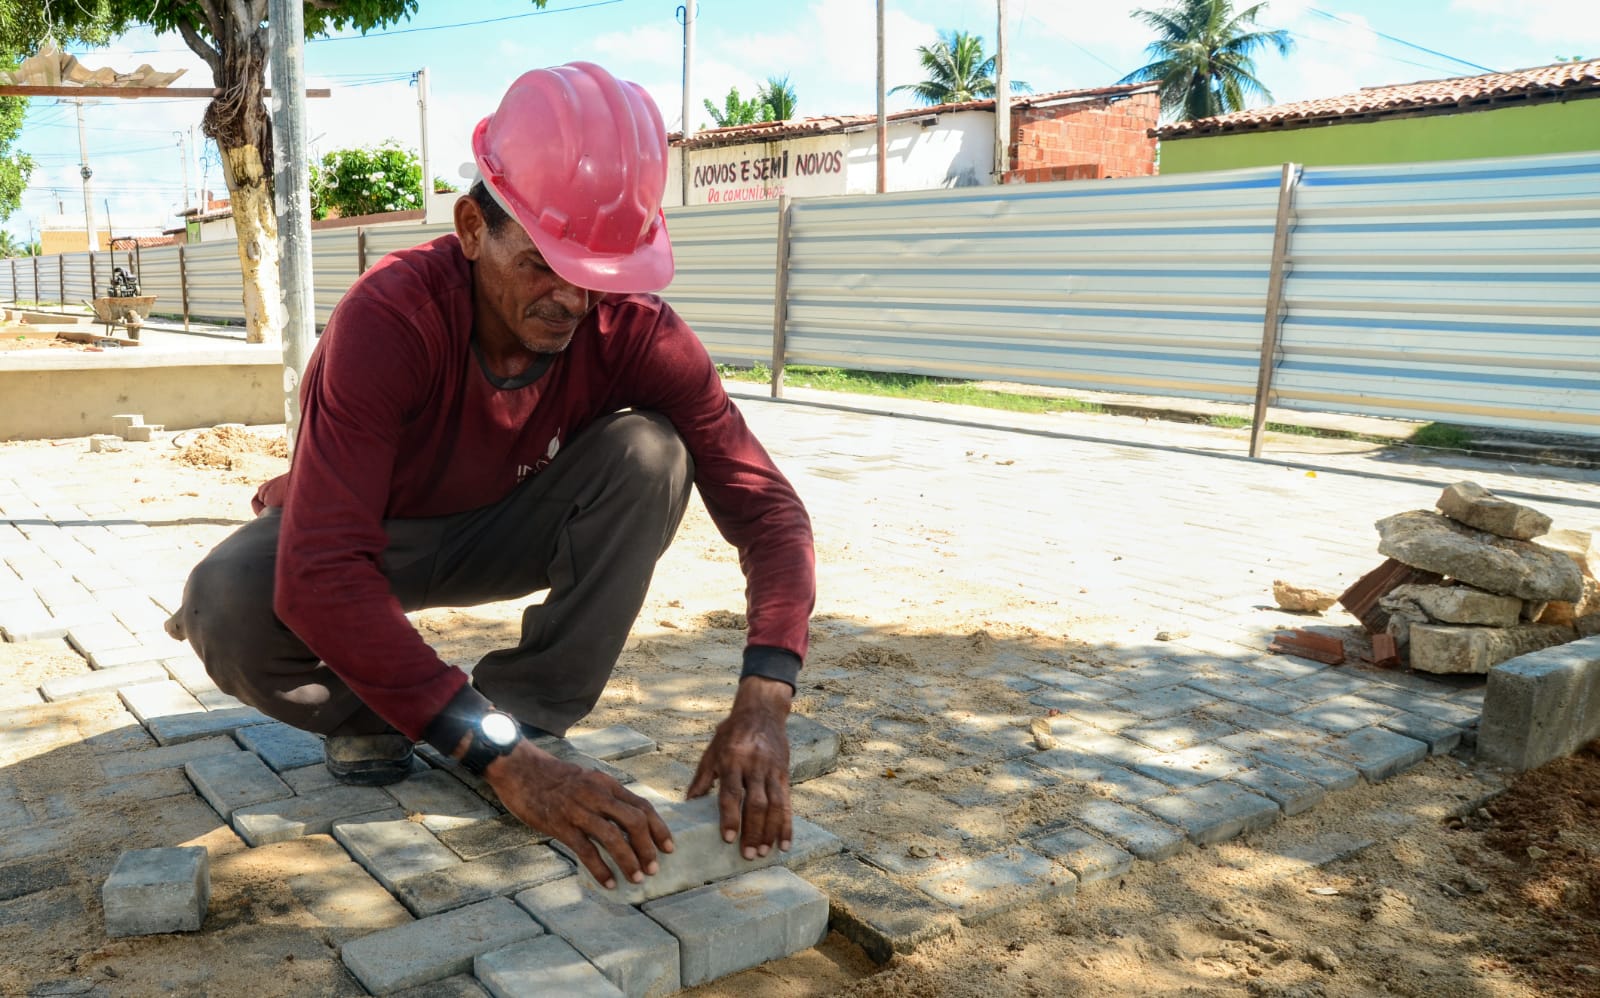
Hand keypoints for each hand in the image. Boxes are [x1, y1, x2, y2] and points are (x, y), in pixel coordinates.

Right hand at [483, 741, 673, 889]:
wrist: (519, 768)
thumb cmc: (553, 777)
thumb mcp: (587, 780)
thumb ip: (606, 796)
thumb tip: (626, 820)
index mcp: (606, 784)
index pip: (642, 806)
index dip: (659, 828)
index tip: (669, 847)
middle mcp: (597, 795)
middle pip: (634, 822)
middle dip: (648, 847)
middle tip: (654, 868)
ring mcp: (579, 809)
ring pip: (613, 837)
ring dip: (629, 861)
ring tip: (637, 879)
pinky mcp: (560, 824)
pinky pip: (585, 850)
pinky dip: (600, 869)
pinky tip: (609, 883)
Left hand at [688, 675, 793, 859]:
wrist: (762, 710)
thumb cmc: (732, 732)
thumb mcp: (712, 750)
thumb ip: (702, 778)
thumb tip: (688, 804)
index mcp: (731, 760)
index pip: (731, 793)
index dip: (730, 817)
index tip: (728, 839)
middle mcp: (753, 765)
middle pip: (755, 803)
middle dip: (753, 831)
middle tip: (748, 855)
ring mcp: (771, 769)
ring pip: (774, 805)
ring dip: (770, 832)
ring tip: (764, 853)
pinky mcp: (784, 773)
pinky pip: (787, 802)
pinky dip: (787, 825)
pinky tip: (785, 843)